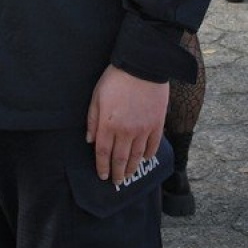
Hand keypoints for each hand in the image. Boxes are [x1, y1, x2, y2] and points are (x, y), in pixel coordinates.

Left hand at [85, 65, 167, 185]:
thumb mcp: (96, 96)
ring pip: (136, 156)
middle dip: (117, 172)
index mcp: (108, 124)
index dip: (102, 166)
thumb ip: (93, 120)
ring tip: (128, 175)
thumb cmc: (115, 79)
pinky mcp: (157, 124)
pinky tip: (144, 159)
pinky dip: (148, 155)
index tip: (102, 175)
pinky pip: (152, 145)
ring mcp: (143, 129)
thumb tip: (90, 140)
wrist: (142, 66)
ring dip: (131, 168)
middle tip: (116, 181)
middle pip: (120, 158)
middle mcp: (126, 131)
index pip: (104, 153)